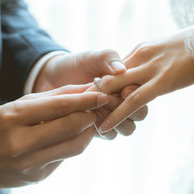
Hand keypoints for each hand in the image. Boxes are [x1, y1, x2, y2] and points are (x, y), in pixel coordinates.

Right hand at [0, 84, 109, 187]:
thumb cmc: (0, 124)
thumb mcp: (21, 105)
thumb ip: (55, 97)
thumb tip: (86, 90)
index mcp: (14, 118)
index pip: (59, 107)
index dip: (85, 101)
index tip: (103, 94)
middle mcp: (21, 143)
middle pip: (70, 128)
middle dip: (90, 115)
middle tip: (99, 107)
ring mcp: (29, 164)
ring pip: (73, 147)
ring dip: (87, 132)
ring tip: (89, 121)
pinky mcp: (36, 177)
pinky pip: (64, 158)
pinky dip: (73, 144)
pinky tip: (72, 136)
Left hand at [33, 49, 147, 138]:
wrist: (51, 79)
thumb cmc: (75, 65)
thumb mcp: (91, 57)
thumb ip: (107, 58)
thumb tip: (121, 69)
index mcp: (127, 83)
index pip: (142, 93)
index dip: (135, 94)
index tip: (123, 90)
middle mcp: (123, 102)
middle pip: (140, 114)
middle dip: (127, 109)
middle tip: (107, 101)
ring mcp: (112, 117)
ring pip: (128, 129)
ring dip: (116, 122)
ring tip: (96, 110)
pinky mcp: (99, 128)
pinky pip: (110, 136)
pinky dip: (103, 130)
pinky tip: (89, 119)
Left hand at [97, 27, 193, 132]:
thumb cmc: (192, 47)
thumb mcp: (164, 52)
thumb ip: (149, 63)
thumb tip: (143, 75)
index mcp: (138, 51)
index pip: (110, 70)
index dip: (98, 86)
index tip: (89, 100)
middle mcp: (138, 57)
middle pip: (106, 78)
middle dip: (94, 97)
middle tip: (85, 114)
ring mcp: (149, 68)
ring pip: (114, 89)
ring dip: (100, 108)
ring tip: (90, 124)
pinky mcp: (161, 82)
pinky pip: (132, 101)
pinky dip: (116, 115)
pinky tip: (105, 127)